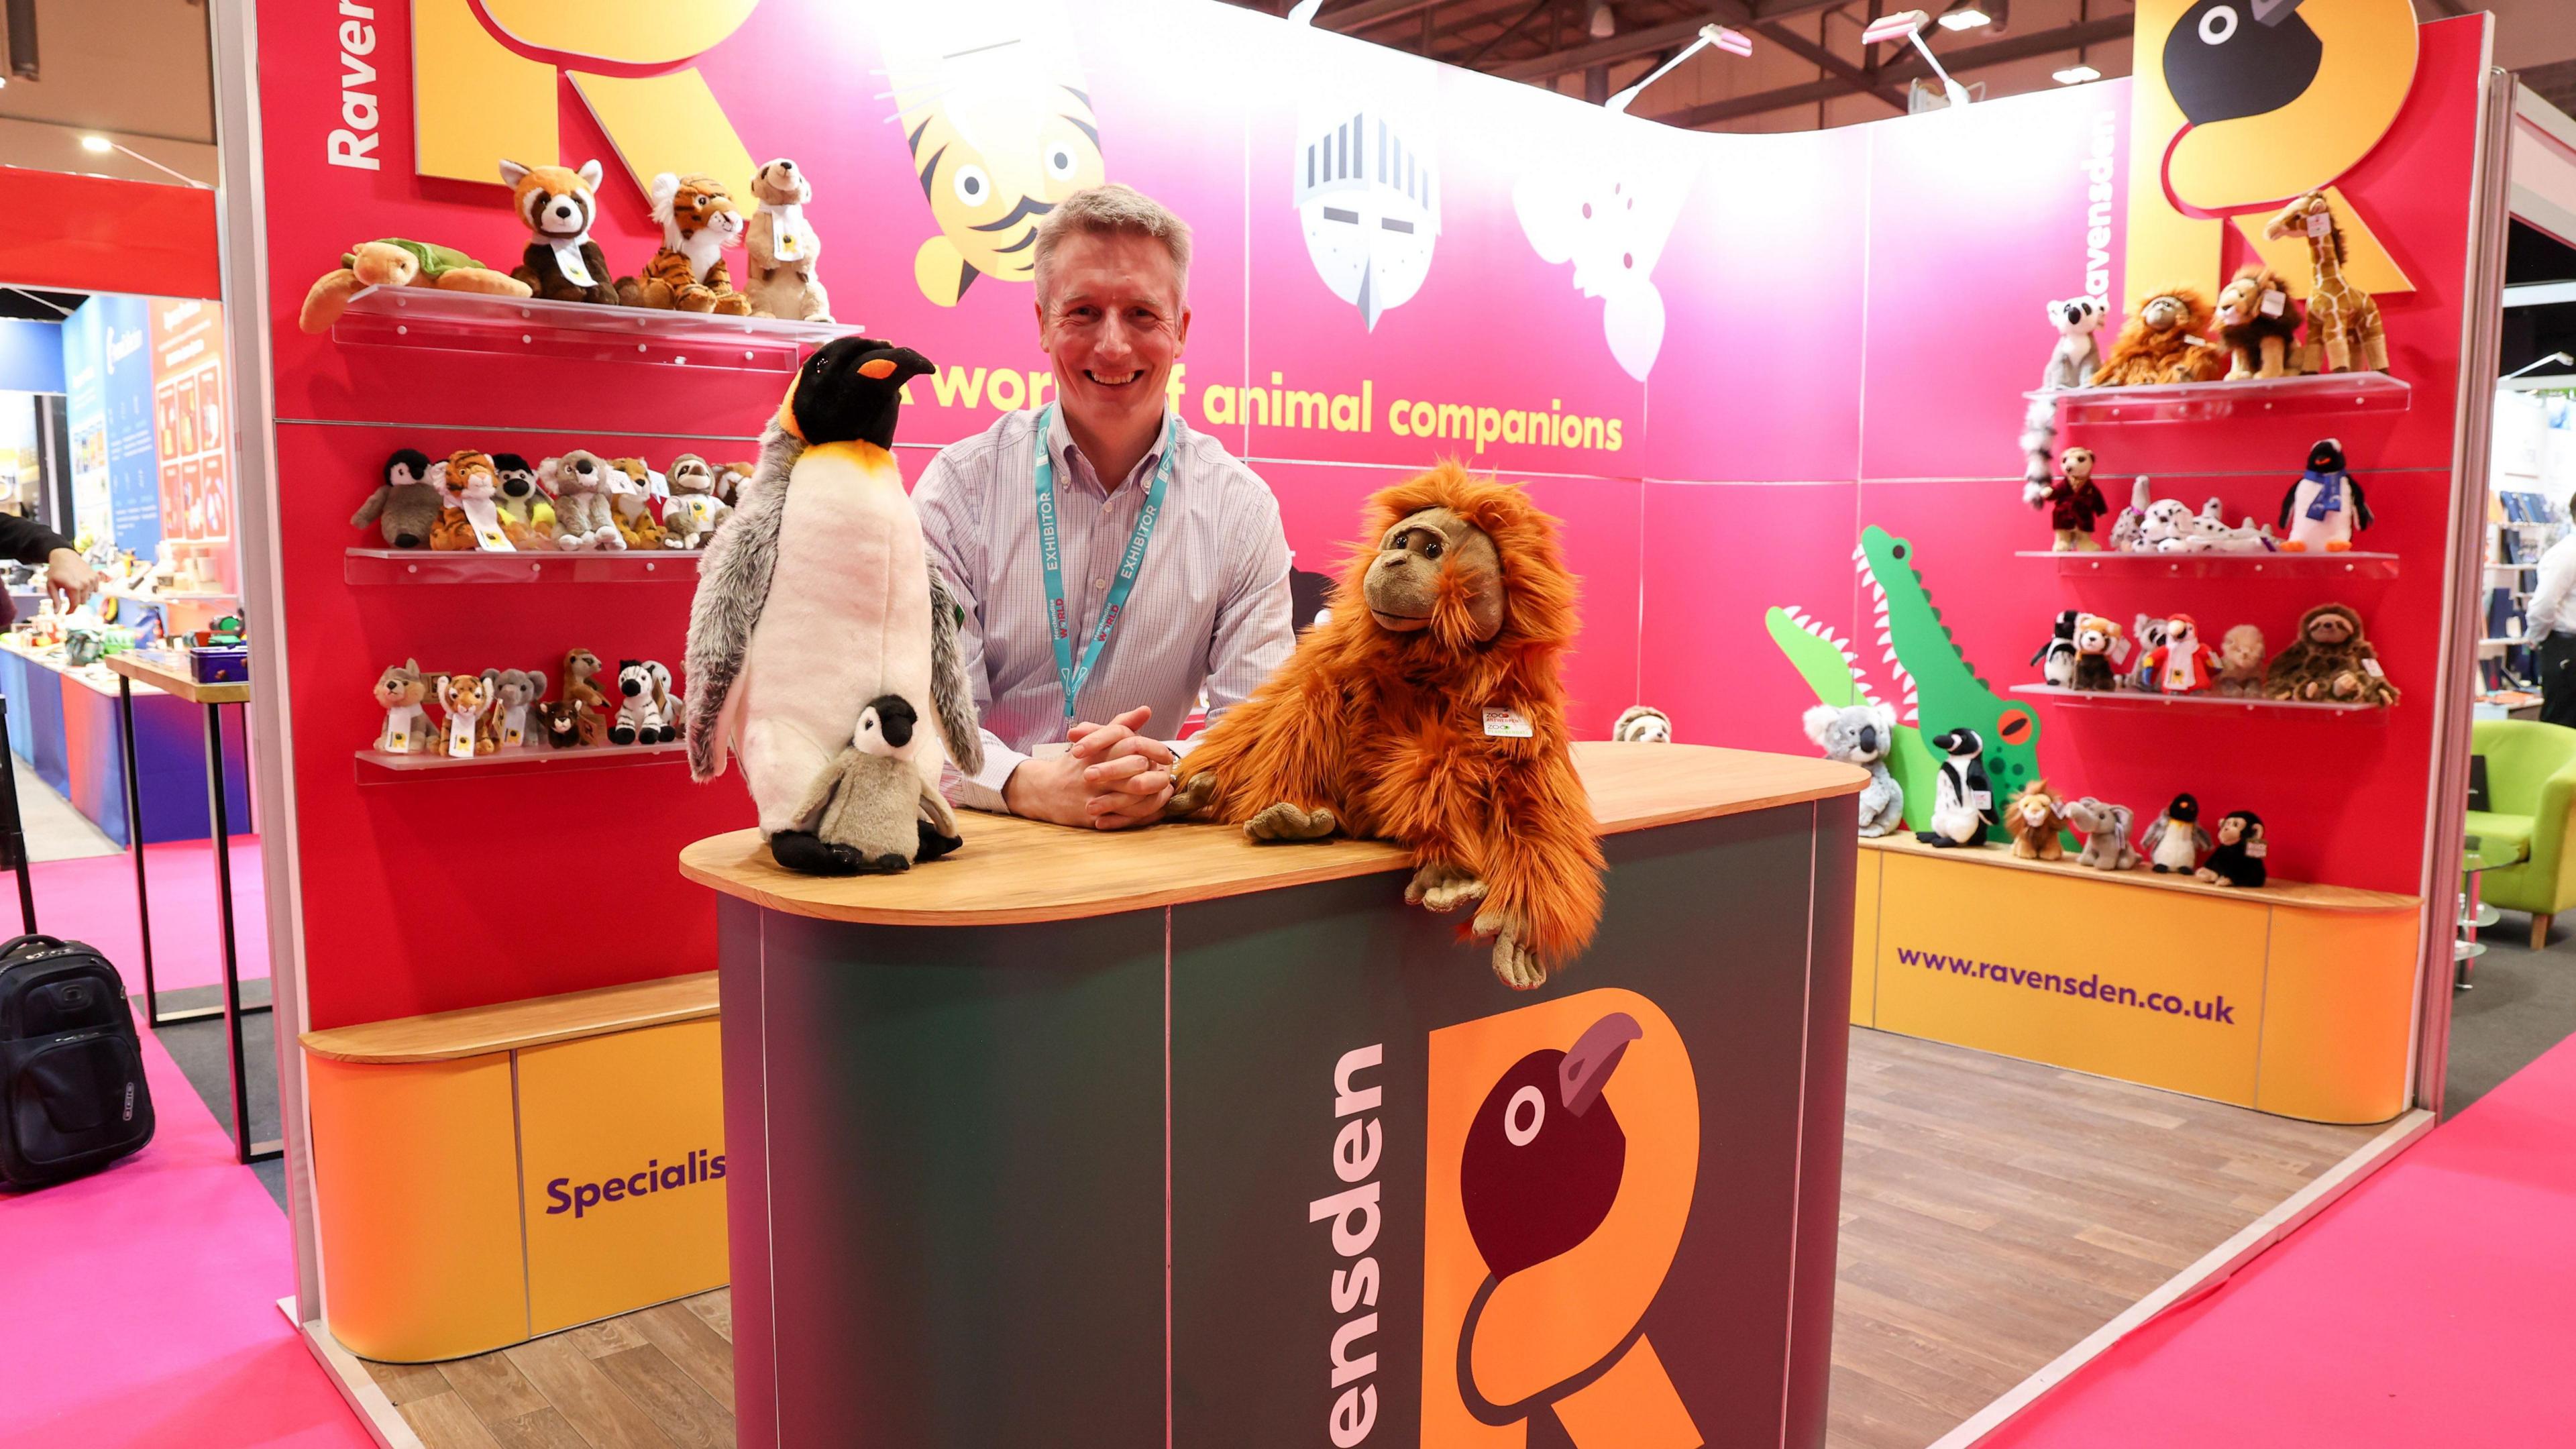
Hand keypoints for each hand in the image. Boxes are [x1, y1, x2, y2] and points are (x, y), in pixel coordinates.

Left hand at [44, 549, 95, 608]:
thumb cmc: (55, 572)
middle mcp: (84, 584)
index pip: (75, 605)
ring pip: (89, 596)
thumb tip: (56, 613)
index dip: (70, 611)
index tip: (66, 613)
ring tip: (74, 586)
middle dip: (75, 601)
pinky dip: (89, 589)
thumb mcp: (51, 586)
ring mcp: (91, 580)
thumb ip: (55, 600)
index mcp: (73, 587)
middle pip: (83, 601)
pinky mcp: (96, 576)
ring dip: (82, 594)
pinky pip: (95, 589)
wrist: (64, 556)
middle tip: (68, 594)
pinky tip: (81, 583)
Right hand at [1071, 705, 1174, 827]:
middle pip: (1137, 769)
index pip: (1134, 744)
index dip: (1156, 750)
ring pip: (1134, 795)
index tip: (1167, 756)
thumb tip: (1146, 710)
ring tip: (1163, 791)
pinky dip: (1143, 814)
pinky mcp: (1092, 814)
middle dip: (1156, 773)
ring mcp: (1094, 793)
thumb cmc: (1075, 763)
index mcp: (1100, 749)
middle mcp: (1098, 769)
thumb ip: (1121, 724)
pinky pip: (1124, 816)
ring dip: (1154, 794)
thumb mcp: (1096, 739)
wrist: (1043, 789)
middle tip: (1165, 776)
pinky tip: (1154, 809)